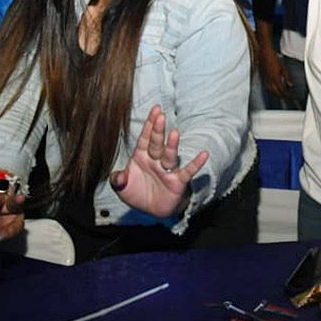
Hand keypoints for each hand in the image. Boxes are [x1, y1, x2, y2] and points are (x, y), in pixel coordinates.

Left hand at [110, 104, 207, 218]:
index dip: (149, 125)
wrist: (153, 210)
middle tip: (160, 116)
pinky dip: (196, 164)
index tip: (154, 110)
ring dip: (172, 145)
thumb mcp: (123, 187)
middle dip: (158, 130)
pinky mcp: (178, 181)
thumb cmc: (139, 193)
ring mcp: (167, 169)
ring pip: (169, 155)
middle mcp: (155, 160)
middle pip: (157, 143)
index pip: (145, 138)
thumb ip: (118, 180)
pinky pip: (188, 171)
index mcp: (142, 157)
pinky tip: (203, 154)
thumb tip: (117, 176)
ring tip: (174, 133)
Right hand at [258, 40, 293, 98]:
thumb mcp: (283, 67)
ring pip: (271, 91)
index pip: (281, 90)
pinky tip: (274, 89)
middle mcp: (270, 80)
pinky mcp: (264, 77)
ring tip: (280, 95)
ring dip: (276, 94)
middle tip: (286, 97)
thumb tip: (291, 85)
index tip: (290, 96)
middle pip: (275, 92)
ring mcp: (266, 79)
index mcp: (276, 78)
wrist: (265, 53)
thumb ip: (287, 77)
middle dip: (281, 96)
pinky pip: (267, 87)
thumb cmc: (274, 58)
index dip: (286, 94)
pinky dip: (271, 90)